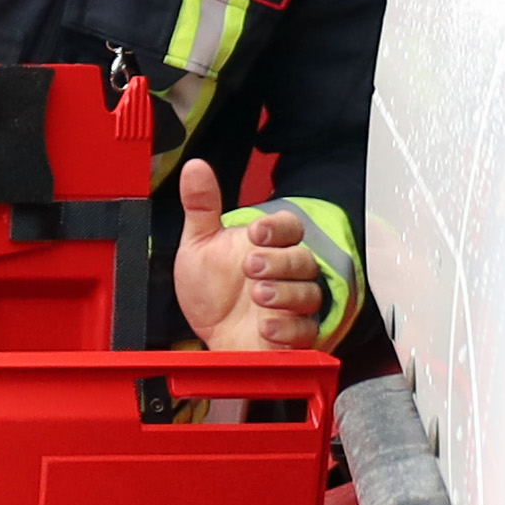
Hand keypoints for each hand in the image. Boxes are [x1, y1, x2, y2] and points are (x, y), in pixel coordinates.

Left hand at [170, 159, 333, 351]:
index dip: (278, 228)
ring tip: (258, 294)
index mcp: (268, 246)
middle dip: (279, 261)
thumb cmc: (212, 289)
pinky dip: (289, 328)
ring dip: (285, 293)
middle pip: (304, 260)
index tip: (256, 232)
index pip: (290, 227)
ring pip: (310, 293)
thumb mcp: (199, 245)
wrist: (208, 334)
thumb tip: (195, 167)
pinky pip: (306, 331)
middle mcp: (286, 273)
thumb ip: (200, 207)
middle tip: (250, 265)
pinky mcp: (295, 336)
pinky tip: (266, 325)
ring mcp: (293, 305)